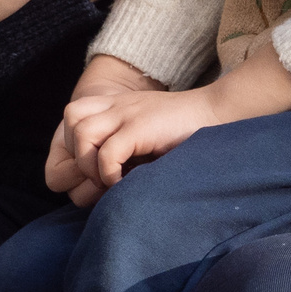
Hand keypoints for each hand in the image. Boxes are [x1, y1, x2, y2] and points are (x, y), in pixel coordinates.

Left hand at [59, 85, 215, 195]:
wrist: (219, 113)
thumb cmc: (185, 133)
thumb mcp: (145, 137)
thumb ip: (121, 149)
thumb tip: (97, 186)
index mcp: (115, 106)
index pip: (72, 117)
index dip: (74, 146)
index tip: (93, 170)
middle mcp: (117, 105)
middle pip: (70, 122)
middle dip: (77, 155)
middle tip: (98, 178)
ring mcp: (128, 113)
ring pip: (82, 134)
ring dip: (91, 165)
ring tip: (110, 181)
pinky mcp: (141, 127)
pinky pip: (108, 152)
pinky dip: (110, 174)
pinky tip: (125, 183)